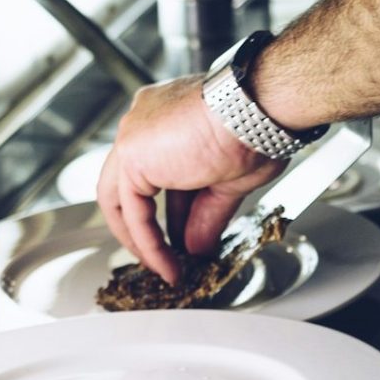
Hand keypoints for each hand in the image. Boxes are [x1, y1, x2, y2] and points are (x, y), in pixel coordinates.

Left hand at [96, 76, 283, 282]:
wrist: (256, 112)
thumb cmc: (257, 127)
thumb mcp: (230, 180)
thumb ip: (206, 213)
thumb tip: (197, 246)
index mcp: (169, 116)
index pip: (161, 171)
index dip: (174, 209)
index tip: (184, 236)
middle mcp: (144, 121)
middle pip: (133, 184)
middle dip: (148, 226)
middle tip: (166, 256)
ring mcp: (134, 136)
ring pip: (123, 198)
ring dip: (144, 239)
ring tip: (166, 268)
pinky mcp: (131, 156)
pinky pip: (133, 212)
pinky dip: (148, 242)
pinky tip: (167, 263)